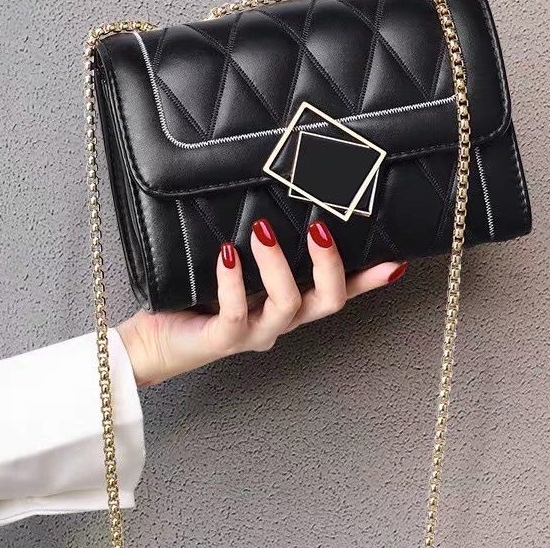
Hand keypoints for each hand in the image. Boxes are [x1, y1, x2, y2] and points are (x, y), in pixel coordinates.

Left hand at [116, 218, 407, 385]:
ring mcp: (254, 332)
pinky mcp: (222, 339)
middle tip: (319, 228)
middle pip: (326, 301)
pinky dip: (233, 282)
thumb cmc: (198, 299)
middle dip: (329, 265)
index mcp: (290, 304)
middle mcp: (280, 321)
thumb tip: (277, 207)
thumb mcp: (239, 270)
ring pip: (286, 305)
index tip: (394, 262)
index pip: (338, 292)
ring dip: (278, 265)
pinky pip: (235, 314)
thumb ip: (263, 249)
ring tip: (263, 232)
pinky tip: (227, 255)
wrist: (154, 342)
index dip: (368, 280)